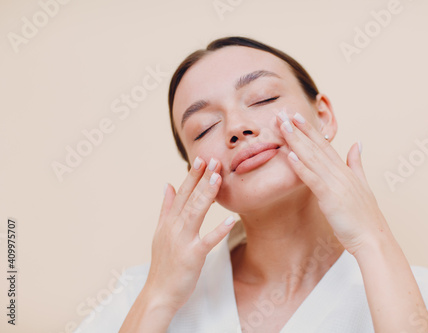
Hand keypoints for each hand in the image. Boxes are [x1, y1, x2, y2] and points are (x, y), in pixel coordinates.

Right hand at [144, 157, 235, 310]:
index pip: (181, 193)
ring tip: (218, 178)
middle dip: (202, 178)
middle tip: (213, 160)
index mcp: (168, 222)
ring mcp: (182, 241)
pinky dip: (219, 230)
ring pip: (196, 213)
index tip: (201, 159)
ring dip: (207, 194)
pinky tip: (231, 219)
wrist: (158, 294)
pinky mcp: (192, 256)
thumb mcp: (160, 232)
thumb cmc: (163, 264)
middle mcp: (174, 228)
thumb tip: (168, 185)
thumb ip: (166, 208)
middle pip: (190, 198)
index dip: (192, 176)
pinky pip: (207, 241)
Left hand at [276, 109, 389, 255]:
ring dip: (296, 141)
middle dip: (298, 130)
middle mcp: (340, 173)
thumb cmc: (365, 217)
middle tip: (282, 114)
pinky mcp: (331, 198)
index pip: (324, 145)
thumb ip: (357, 163)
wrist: (374, 239)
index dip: (309, 130)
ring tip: (282, 126)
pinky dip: (301, 167)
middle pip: (316, 147)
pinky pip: (313, 180)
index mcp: (345, 170)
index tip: (296, 116)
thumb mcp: (362, 185)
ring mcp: (336, 184)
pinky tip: (289, 156)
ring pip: (312, 158)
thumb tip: (357, 143)